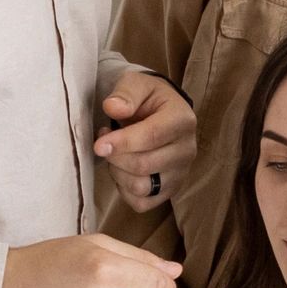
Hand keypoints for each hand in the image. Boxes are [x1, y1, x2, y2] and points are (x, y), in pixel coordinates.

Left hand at [95, 72, 194, 208]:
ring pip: (142, 187)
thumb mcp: (136, 84)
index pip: (152, 136)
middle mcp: (187, 150)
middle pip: (144, 165)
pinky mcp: (171, 191)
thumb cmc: (146, 98)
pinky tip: (122, 171)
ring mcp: (181, 173)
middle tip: (103, 143)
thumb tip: (113, 107)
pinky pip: (142, 203)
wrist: (159, 112)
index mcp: (182, 120)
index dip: (122, 143)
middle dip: (115, 157)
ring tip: (114, 156)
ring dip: (118, 173)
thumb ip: (125, 93)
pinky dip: (125, 191)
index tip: (98, 144)